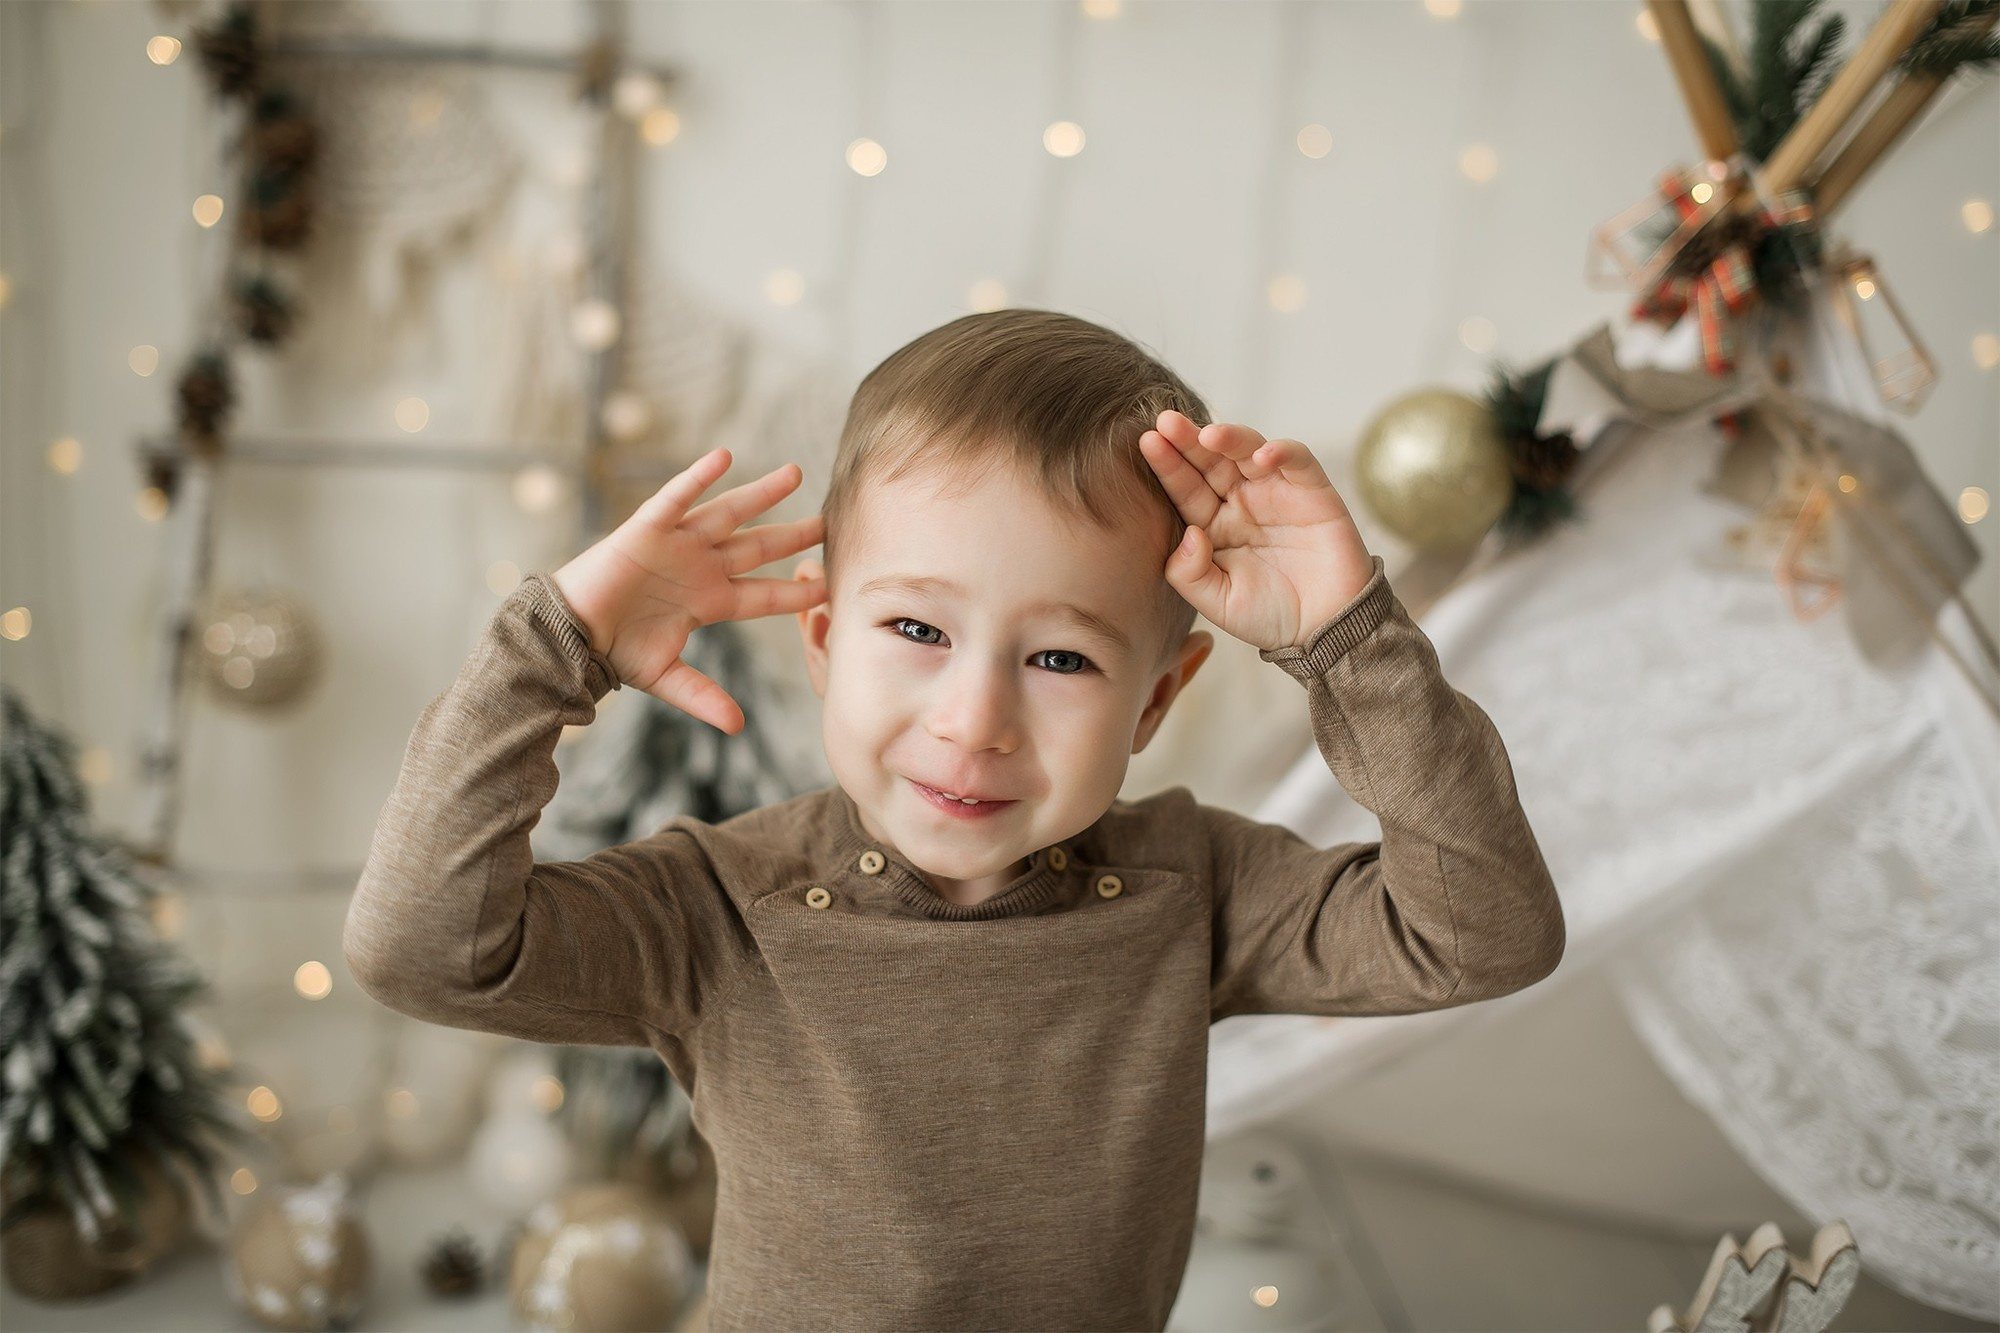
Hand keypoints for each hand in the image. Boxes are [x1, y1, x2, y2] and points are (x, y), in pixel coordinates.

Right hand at [551, 447, 825, 732]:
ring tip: (794, 473)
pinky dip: (698, 477)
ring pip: (729, 513)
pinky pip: (677, 497)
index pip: (765, 595)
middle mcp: (701, 568)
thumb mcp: (666, 678)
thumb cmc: (615, 652)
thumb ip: (704, 697)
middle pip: (758, 547)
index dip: (797, 593)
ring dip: (762, 494)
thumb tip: (738, 727)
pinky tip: (724, 457)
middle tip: (828, 522)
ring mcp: (677, 544)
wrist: (571, 634)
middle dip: (793, 535)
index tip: (831, 586)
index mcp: (710, 601)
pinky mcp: (647, 528)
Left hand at [1139, 410, 1373, 651]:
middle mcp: (1242, 502)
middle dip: (1190, 439)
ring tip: (1210, 436)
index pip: (1186, 488)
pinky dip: (1282, 453)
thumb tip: (1189, 535)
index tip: (1148, 442)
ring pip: (1249, 451)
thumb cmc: (1272, 616)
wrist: (1326, 629)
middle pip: (1212, 461)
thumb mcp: (1219, 604)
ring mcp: (1277, 493)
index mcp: (1214, 525)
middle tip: (1167, 421)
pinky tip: (1262, 457)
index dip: (1169, 465)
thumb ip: (1191, 575)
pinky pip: (1297, 462)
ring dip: (1231, 438)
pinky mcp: (1313, 492)